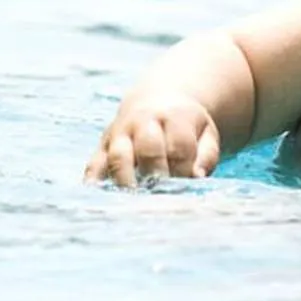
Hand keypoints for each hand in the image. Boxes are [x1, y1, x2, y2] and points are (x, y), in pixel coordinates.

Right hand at [86, 93, 220, 188]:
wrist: (156, 98)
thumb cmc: (185, 125)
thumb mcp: (205, 132)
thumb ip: (206, 156)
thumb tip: (196, 178)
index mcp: (174, 117)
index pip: (179, 146)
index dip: (183, 170)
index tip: (185, 187)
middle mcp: (144, 121)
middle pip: (148, 148)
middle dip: (155, 173)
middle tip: (160, 196)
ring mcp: (120, 132)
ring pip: (118, 156)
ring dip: (125, 180)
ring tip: (132, 202)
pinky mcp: (102, 145)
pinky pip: (95, 163)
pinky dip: (95, 180)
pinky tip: (98, 197)